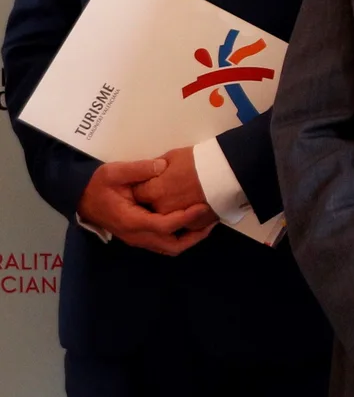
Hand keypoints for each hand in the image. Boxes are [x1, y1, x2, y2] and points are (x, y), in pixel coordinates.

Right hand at [76, 158, 215, 254]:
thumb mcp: (115, 171)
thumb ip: (139, 169)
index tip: (202, 207)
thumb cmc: (98, 184)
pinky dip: (179, 236)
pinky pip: (163, 243)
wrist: (81, 196)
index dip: (185, 218)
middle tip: (211, 221)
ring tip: (206, 222)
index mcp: (131, 221)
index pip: (164, 226)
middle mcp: (136, 235)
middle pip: (171, 246)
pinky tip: (190, 222)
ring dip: (189, 238)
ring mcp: (137, 238)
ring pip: (168, 248)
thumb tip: (162, 166)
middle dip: (194, 237)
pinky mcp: (139, 236)